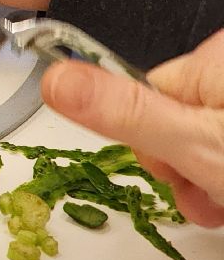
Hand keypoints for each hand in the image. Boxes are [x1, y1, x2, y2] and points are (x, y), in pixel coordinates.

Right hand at [43, 31, 223, 227]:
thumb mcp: (192, 143)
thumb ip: (123, 113)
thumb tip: (52, 80)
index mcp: (207, 60)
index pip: (142, 93)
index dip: (150, 140)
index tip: (177, 168)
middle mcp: (222, 68)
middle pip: (166, 117)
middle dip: (178, 164)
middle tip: (206, 189)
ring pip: (193, 136)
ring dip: (200, 178)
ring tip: (222, 199)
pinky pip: (214, 141)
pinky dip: (219, 173)